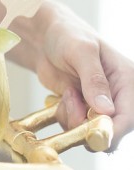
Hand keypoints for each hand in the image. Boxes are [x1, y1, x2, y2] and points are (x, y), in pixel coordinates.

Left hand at [36, 14, 133, 150]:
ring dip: (73, 119)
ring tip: (68, 93)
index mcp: (127, 79)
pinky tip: (64, 97)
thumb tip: (106, 110)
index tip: (91, 134)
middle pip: (112, 130)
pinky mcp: (83, 109)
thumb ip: (94, 79)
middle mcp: (118, 96)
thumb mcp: (81, 51)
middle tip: (71, 104)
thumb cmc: (66, 35)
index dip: (112, 130)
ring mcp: (100, 104)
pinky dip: (66, 117)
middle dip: (88, 125)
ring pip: (91, 131)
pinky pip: (76, 126)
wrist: (44, 37)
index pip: (129, 116)